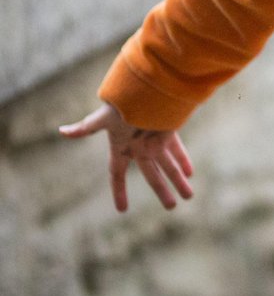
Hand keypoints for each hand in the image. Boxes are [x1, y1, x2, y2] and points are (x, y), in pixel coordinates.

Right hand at [59, 102, 193, 211]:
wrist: (144, 85)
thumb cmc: (122, 102)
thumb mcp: (103, 117)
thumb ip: (85, 128)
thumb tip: (61, 131)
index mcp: (121, 146)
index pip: (118, 173)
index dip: (119, 190)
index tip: (122, 209)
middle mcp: (139, 146)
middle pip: (152, 175)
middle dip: (162, 190)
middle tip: (171, 207)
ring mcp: (155, 140)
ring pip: (169, 165)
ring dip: (179, 179)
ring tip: (188, 196)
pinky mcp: (169, 131)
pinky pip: (177, 150)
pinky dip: (184, 160)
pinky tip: (190, 172)